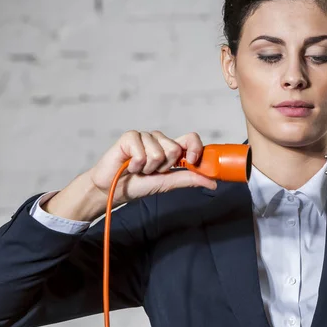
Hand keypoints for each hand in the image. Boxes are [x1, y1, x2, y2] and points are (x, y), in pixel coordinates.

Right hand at [87, 130, 217, 206]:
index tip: (193, 161)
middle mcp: (160, 140)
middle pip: (175, 148)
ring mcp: (145, 137)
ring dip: (148, 167)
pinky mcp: (130, 136)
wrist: (113, 189)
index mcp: (171, 149)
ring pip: (159, 152)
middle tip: (151, 171)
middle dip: (164, 166)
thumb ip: (190, 179)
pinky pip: (142, 152)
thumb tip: (213, 181)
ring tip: (139, 169)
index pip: (191, 139)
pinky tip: (129, 165)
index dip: (196, 148)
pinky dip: (136, 164)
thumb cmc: (139, 185)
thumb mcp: (168, 183)